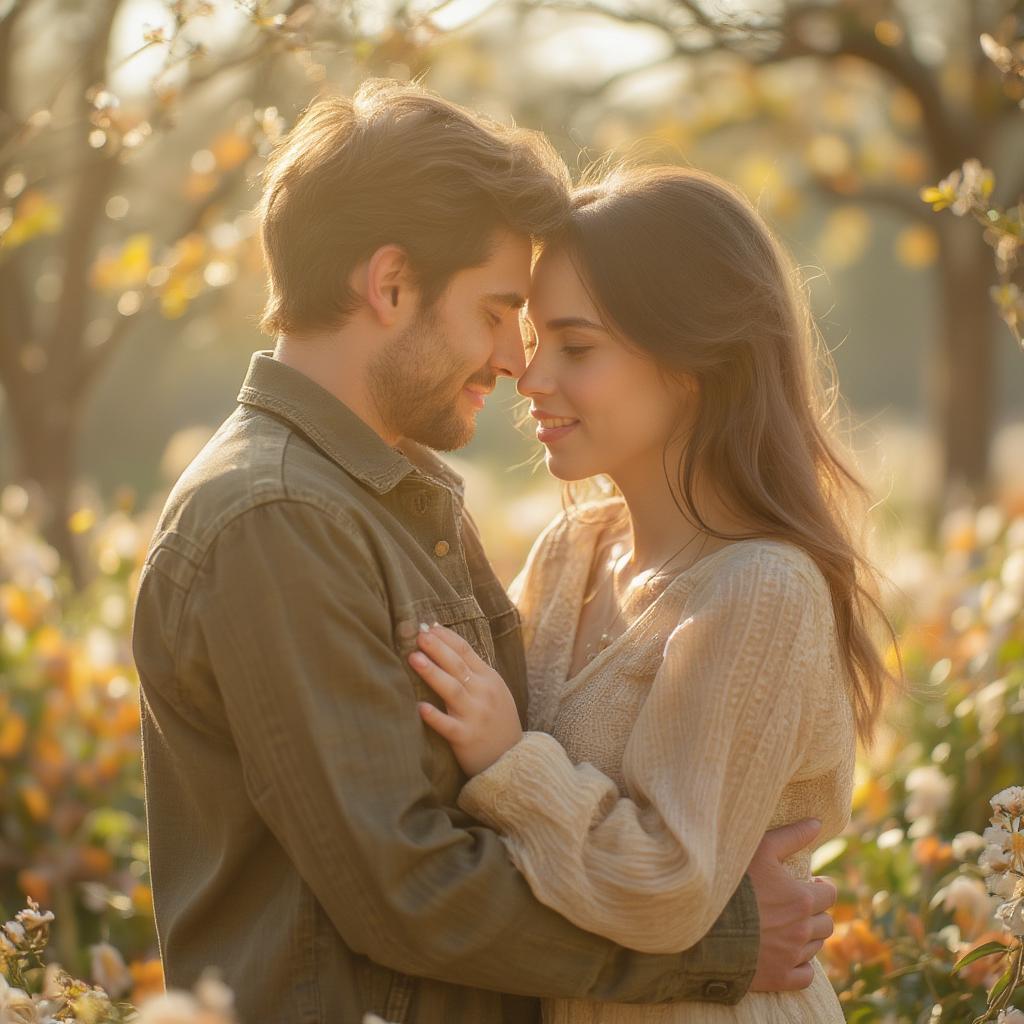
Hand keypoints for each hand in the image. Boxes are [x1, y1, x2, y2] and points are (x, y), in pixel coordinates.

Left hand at [408, 623, 523, 776]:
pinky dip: (435, 717)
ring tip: (414, 658)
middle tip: (418, 635)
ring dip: (432, 673)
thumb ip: (473, 670)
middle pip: (457, 666)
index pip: (466, 651)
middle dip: (437, 648)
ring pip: (452, 690)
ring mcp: (475, 716)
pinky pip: (448, 726)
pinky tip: (420, 707)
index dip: (446, 637)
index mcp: (489, 678)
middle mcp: (484, 694)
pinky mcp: (466, 738)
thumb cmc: (496, 720)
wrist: (513, 758)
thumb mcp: (493, 690)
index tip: (428, 627)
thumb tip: (446, 644)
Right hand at [747, 819, 836, 990]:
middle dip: (815, 912)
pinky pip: (806, 976)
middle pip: (826, 923)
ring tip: (786, 925)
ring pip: (816, 947)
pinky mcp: (779, 977)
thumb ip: (791, 836)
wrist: (703, 926)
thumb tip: (817, 823)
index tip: (810, 884)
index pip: (830, 895)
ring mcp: (791, 956)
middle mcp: (802, 930)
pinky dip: (800, 965)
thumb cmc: (732, 882)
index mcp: (801, 899)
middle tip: (796, 905)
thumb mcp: (760, 850)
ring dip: (807, 936)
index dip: (821, 887)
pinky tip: (786, 953)